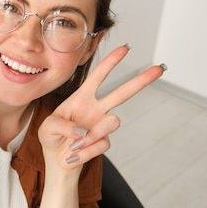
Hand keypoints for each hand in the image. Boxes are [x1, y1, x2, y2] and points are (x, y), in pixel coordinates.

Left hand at [38, 44, 165, 169]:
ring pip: (113, 122)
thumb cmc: (51, 136)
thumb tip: (84, 132)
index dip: (110, 62)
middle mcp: (95, 109)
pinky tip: (74, 154)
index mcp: (81, 97)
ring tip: (76, 143)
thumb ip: (63, 125)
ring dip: (94, 133)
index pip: (98, 77)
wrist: (56, 159)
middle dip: (140, 81)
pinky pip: (101, 145)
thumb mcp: (47, 127)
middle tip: (159, 69)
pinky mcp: (103, 142)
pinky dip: (85, 151)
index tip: (125, 48)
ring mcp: (101, 126)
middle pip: (122, 93)